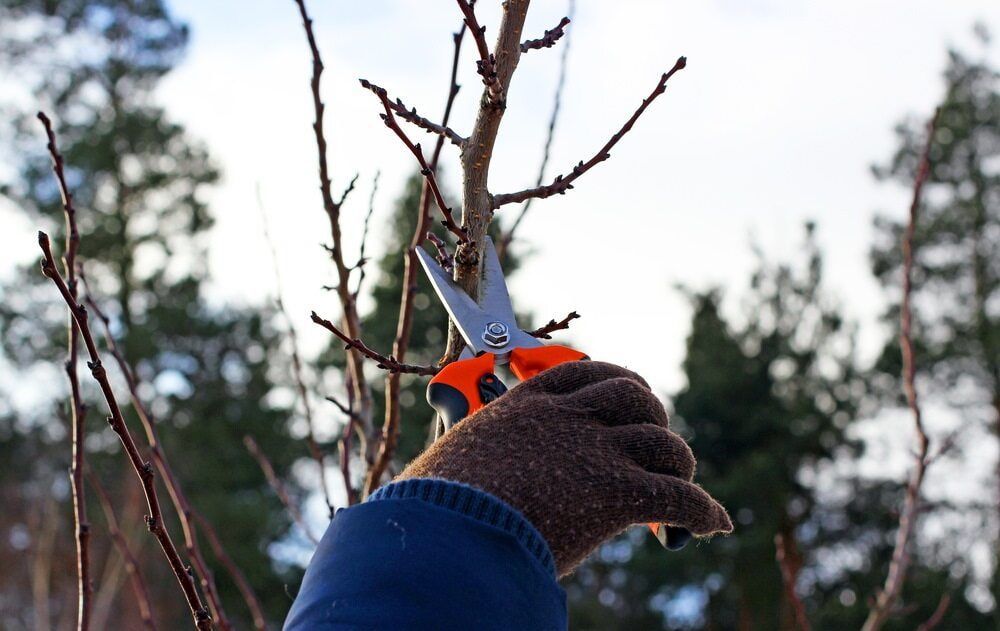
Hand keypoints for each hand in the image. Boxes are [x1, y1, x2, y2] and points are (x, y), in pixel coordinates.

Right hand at [398, 361, 731, 575]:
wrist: (445, 534)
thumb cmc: (436, 507)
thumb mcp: (455, 459)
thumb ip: (481, 453)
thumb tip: (464, 477)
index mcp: (528, 404)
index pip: (588, 374)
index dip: (619, 385)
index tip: (631, 400)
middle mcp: (568, 418)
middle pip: (635, 398)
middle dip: (653, 420)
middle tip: (655, 446)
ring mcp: (596, 452)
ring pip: (664, 444)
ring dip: (680, 465)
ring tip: (683, 485)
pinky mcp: (618, 494)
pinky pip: (680, 498)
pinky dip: (703, 511)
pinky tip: (711, 524)